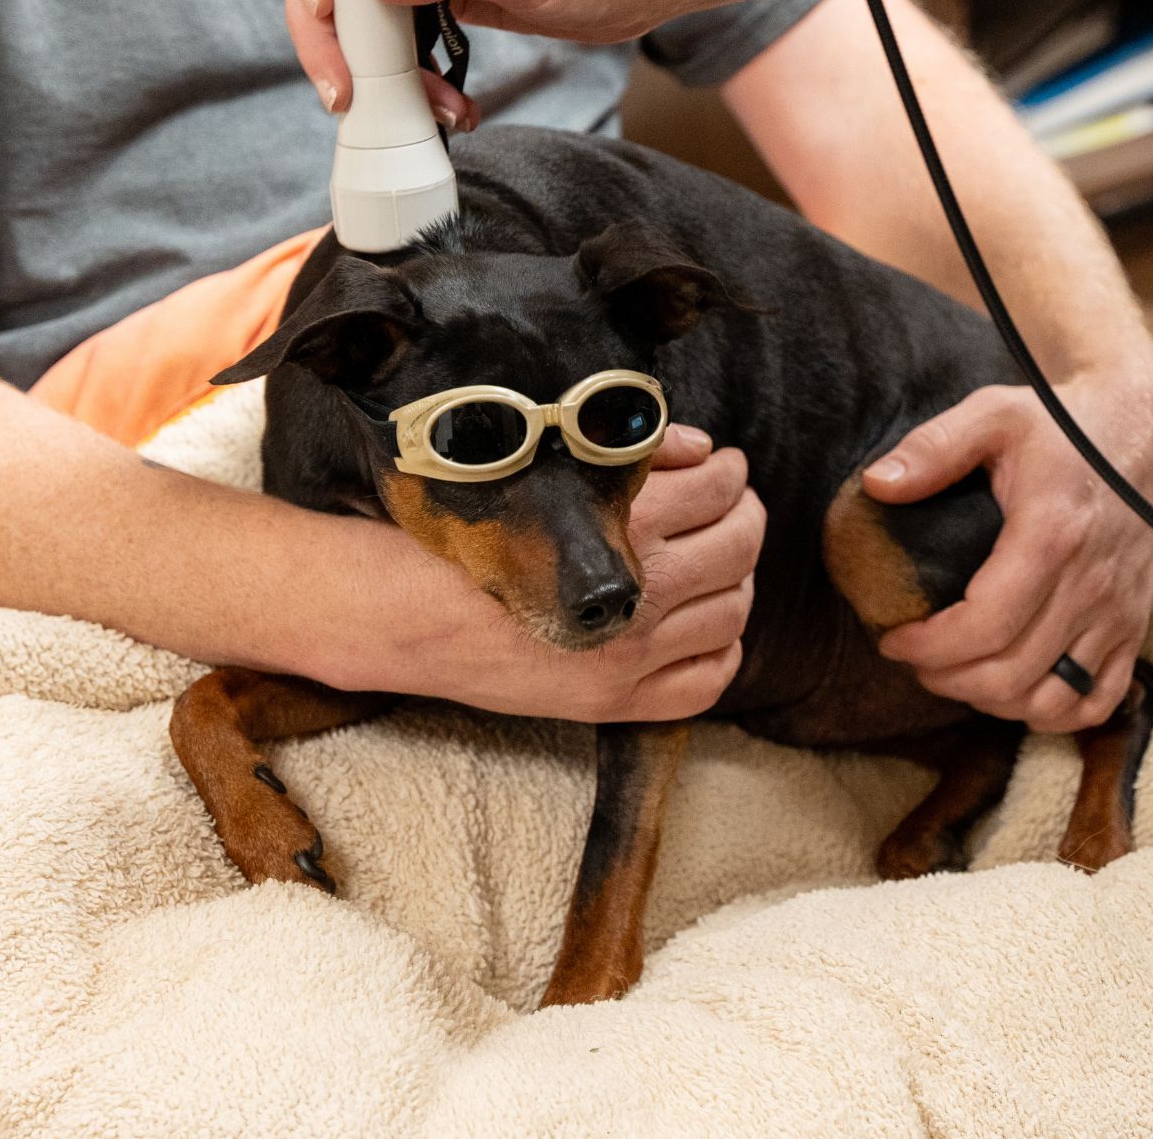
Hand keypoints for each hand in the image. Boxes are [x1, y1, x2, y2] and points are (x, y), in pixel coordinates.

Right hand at [376, 424, 764, 721]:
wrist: (407, 616)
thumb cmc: (468, 538)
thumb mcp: (543, 479)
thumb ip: (632, 460)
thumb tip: (701, 449)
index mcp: (615, 529)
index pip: (714, 488)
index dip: (728, 470)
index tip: (722, 465)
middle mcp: (633, 596)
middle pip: (737, 546)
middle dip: (745, 514)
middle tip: (733, 503)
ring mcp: (628, 658)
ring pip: (733, 611)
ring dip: (740, 577)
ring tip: (720, 558)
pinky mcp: (615, 702)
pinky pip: (708, 680)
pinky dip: (723, 648)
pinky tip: (707, 624)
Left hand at [867, 363, 1152, 731]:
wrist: (1148, 436)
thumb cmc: (1064, 427)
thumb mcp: (994, 415)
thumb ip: (933, 447)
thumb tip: (876, 485)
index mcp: (1052, 535)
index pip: (985, 625)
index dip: (930, 647)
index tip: (893, 639)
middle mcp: (1092, 584)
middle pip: (1011, 673)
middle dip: (948, 679)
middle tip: (915, 659)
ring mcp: (1119, 612)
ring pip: (1051, 699)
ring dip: (993, 702)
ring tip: (956, 674)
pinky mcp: (1135, 628)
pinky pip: (1097, 701)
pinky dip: (1051, 713)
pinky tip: (1014, 690)